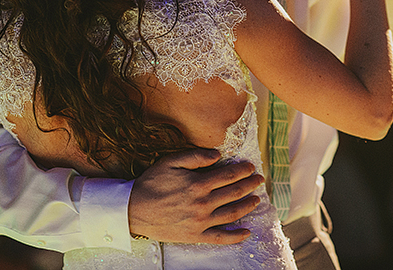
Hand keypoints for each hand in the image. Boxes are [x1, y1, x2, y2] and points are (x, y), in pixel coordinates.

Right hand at [128, 148, 263, 243]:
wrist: (133, 210)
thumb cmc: (152, 183)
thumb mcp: (171, 161)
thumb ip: (196, 156)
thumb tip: (217, 154)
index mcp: (198, 184)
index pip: (229, 175)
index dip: (243, 170)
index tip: (251, 167)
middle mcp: (203, 203)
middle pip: (234, 193)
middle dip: (250, 185)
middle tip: (259, 180)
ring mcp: (200, 221)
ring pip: (232, 214)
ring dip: (248, 206)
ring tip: (256, 200)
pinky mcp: (195, 235)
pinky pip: (220, 237)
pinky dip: (235, 236)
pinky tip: (246, 232)